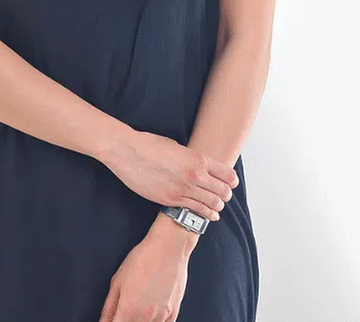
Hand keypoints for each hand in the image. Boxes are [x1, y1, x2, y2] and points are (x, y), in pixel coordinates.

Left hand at [97, 227, 189, 321]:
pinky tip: (151, 310)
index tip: (113, 319)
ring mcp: (161, 317)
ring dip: (140, 320)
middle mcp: (145, 317)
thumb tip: (103, 321)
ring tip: (139, 305)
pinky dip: (154, 321)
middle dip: (125, 320)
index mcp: (128, 309)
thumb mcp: (118, 280)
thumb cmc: (144, 258)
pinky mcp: (173, 314)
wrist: (168, 247)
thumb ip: (109, 307)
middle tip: (125, 310)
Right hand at [104, 129, 237, 222]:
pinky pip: (194, 211)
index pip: (228, 175)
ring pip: (211, 205)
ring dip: (217, 207)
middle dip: (226, 195)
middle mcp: (194, 176)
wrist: (128, 152)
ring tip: (217, 207)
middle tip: (224, 196)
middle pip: (223, 192)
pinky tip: (206, 215)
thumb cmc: (150, 144)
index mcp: (198, 159)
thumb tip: (200, 167)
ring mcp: (183, 190)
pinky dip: (203, 214)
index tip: (231, 183)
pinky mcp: (170, 200)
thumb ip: (191, 159)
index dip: (232, 181)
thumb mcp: (177, 147)